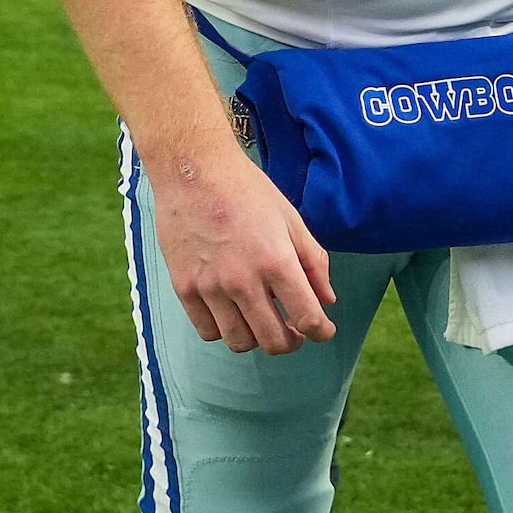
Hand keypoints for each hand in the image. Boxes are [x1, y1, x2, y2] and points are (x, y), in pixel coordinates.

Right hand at [145, 144, 337, 354]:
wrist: (192, 170)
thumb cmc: (245, 190)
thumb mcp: (290, 219)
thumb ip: (313, 262)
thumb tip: (328, 300)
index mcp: (276, 261)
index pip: (308, 319)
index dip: (322, 332)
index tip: (322, 330)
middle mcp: (243, 280)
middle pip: (274, 341)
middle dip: (292, 342)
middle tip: (294, 330)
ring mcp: (210, 287)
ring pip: (240, 342)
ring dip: (257, 339)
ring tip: (260, 321)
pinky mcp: (184, 287)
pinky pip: (207, 330)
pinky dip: (223, 330)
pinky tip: (230, 313)